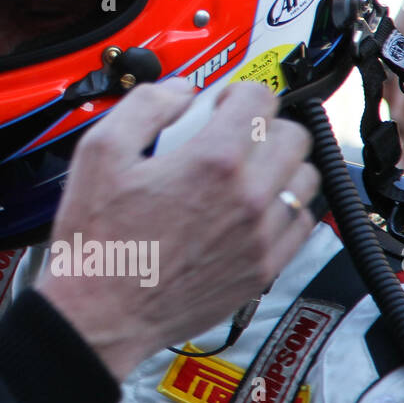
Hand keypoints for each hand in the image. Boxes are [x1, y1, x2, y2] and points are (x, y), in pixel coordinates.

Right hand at [36, 79, 318, 380]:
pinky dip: (283, 208)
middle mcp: (248, 197)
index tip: (219, 104)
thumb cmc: (98, 240)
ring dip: (280, 165)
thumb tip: (180, 91)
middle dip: (264, 124)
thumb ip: (144, 105)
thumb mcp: (99, 151)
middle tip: (232, 134)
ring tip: (244, 171)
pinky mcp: (264, 269)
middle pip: (293, 135)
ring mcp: (261, 237)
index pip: (260, 97)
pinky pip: (301, 224)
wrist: (100, 312)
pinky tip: (249, 208)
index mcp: (210, 161)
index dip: (236, 91)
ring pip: (305, 179)